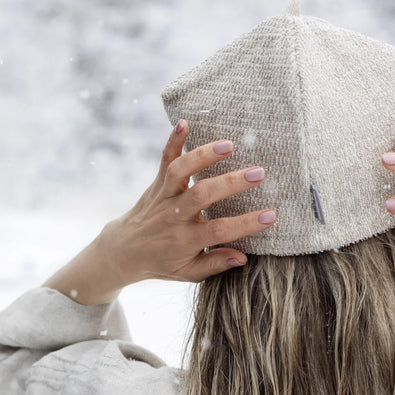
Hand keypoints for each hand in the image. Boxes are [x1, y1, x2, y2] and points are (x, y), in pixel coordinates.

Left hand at [43, 120, 275, 303]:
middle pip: (202, 195)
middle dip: (231, 183)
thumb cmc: (163, 262)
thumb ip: (216, 263)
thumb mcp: (190, 272)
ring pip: (181, 171)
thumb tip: (244, 258)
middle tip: (259, 173)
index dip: (246, 224)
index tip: (270, 216)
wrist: (123, 250)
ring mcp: (164, 196)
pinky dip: (172, 140)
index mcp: (185, 240)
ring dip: (203, 155)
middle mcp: (174, 216)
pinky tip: (185, 122)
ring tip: (229, 145)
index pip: (219, 231)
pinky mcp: (157, 183)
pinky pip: (163, 159)